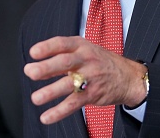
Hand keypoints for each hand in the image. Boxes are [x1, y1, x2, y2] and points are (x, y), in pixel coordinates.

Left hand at [24, 36, 146, 124]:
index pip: (62, 43)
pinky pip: (74, 103)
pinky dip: (59, 111)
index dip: (47, 47)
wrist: (128, 77)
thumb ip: (62, 57)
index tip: (33, 52)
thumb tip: (37, 68)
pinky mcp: (92, 94)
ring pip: (69, 84)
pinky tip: (46, 117)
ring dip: (51, 91)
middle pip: (65, 62)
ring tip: (36, 98)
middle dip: (47, 67)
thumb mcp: (84, 50)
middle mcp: (85, 59)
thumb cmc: (100, 62)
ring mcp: (90, 77)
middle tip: (30, 72)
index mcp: (81, 46)